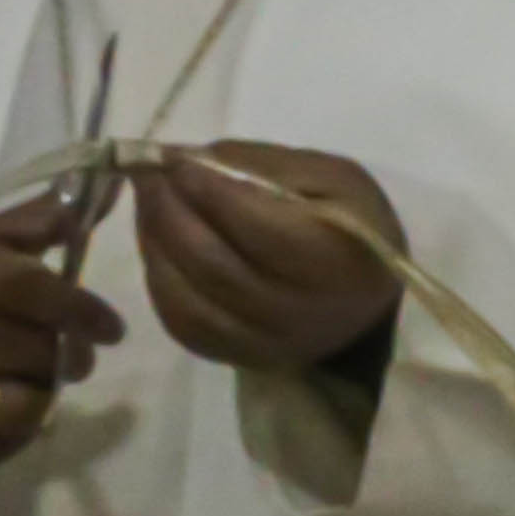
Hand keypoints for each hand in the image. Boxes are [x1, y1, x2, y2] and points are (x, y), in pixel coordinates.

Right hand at [0, 189, 122, 475]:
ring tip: (32, 382)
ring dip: (43, 396)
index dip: (81, 308)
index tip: (112, 328)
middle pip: (34, 348)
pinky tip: (1, 413)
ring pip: (24, 404)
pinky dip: (14, 434)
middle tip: (76, 358)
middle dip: (69, 356)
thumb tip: (94, 197)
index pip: (29, 288)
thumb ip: (27, 224)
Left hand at [137, 143, 405, 374]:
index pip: (258, 228)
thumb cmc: (353, 228)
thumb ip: (268, 164)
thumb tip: (194, 158)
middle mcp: (299, 313)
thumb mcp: (335, 179)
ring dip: (154, 244)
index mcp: (336, 261)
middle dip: (168, 212)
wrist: (367, 305)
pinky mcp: (238, 357)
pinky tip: (158, 245)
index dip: (209, 191)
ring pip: (187, 299)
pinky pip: (181, 324)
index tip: (176, 158)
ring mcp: (265, 344)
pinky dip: (158, 281)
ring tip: (148, 202)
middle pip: (213, 265)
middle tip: (148, 173)